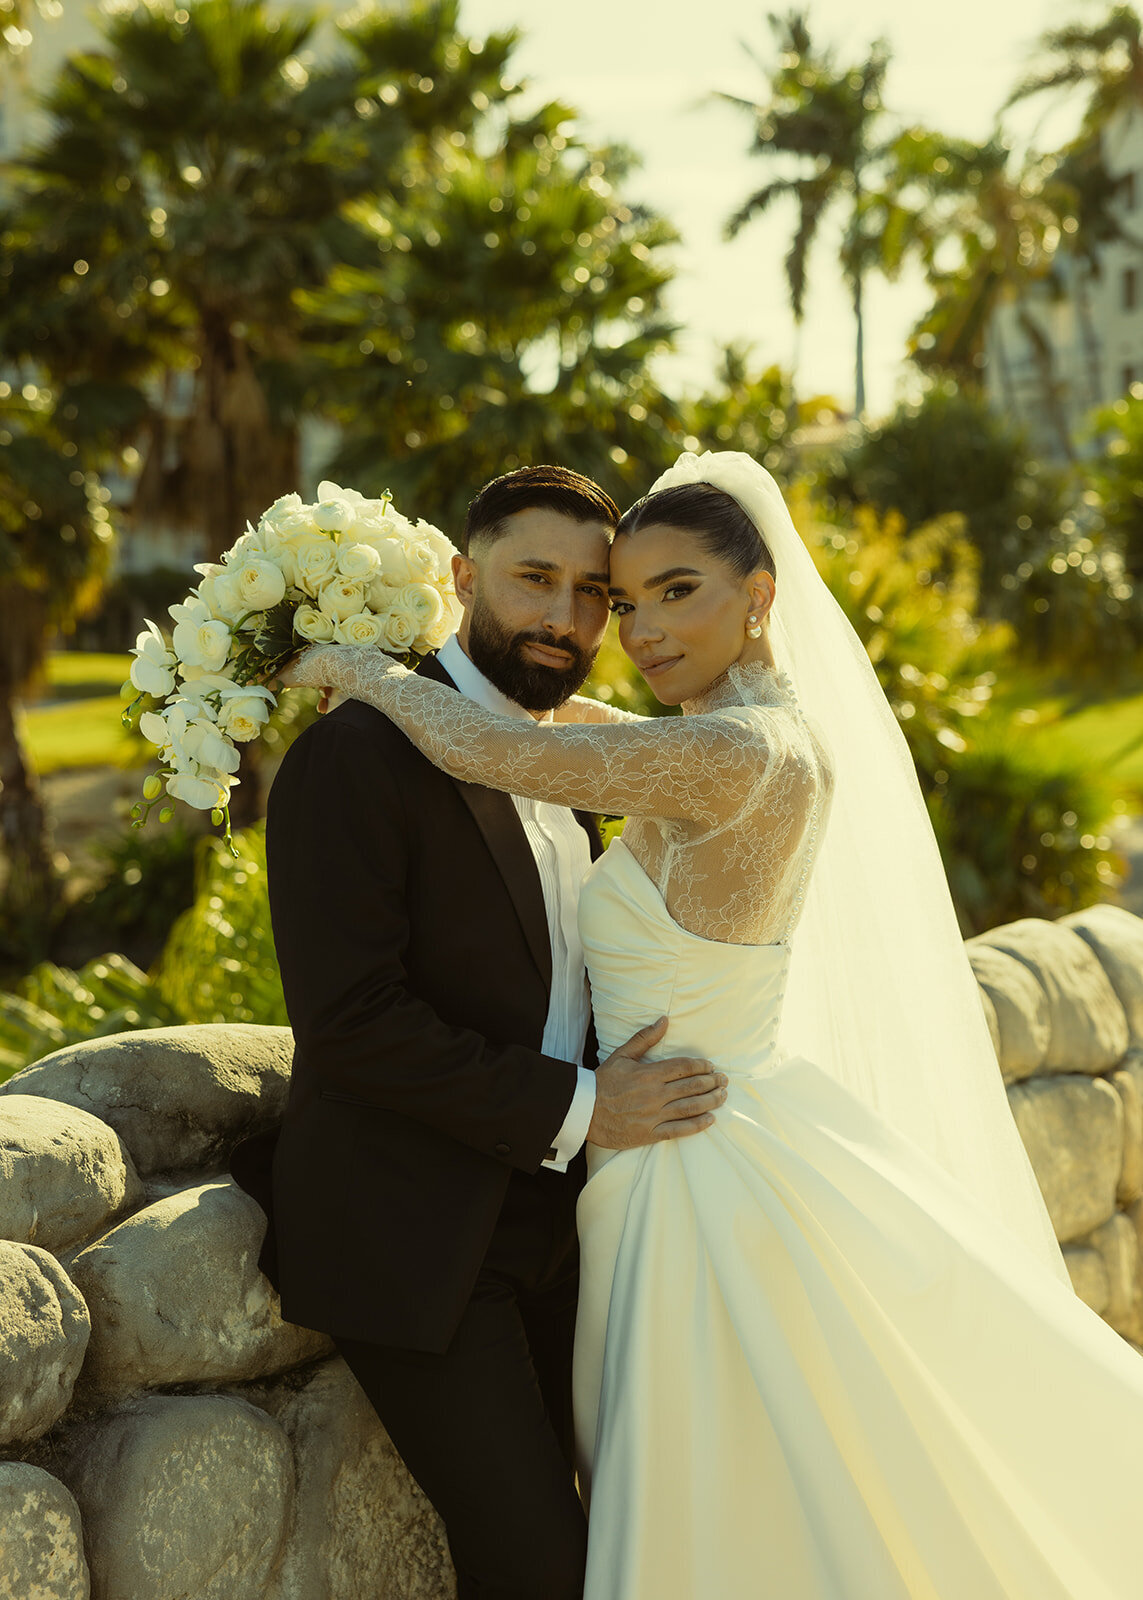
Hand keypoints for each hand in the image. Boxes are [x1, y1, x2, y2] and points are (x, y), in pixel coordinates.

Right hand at [588, 1016, 727, 1149]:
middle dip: (712, 1082)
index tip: (711, 1066)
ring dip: (711, 1101)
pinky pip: (680, 1129)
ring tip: (722, 1096)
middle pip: (692, 1086)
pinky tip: (710, 1119)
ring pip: (691, 1107)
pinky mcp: (651, 1133)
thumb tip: (664, 1020)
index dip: (701, 1066)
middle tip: (724, 1080)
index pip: (684, 1067)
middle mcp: (655, 1094)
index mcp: (649, 1073)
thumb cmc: (603, 1082)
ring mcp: (654, 1115)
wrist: (584, 1111)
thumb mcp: (622, 1055)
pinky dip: (698, 1125)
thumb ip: (645, 1038)